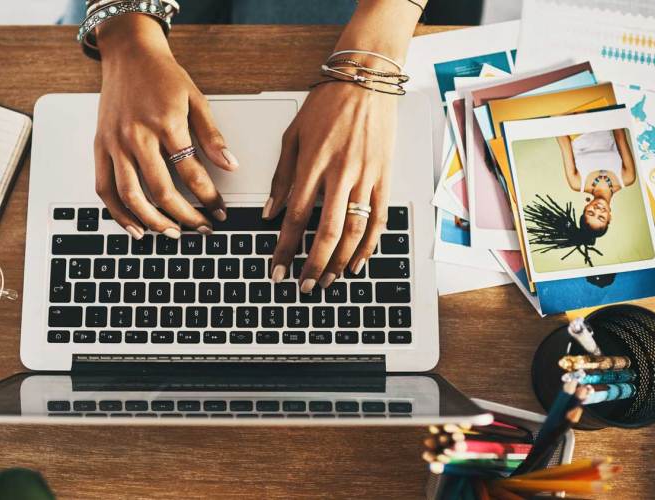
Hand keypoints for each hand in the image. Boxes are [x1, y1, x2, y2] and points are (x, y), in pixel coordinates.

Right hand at [93, 15, 237, 239]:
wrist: (128, 54)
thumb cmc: (162, 75)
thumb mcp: (196, 99)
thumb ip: (212, 136)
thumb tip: (230, 165)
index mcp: (165, 124)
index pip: (191, 172)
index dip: (208, 197)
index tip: (219, 210)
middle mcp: (136, 136)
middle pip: (161, 190)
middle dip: (185, 216)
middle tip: (201, 228)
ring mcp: (115, 143)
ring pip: (130, 195)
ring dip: (152, 221)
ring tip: (172, 234)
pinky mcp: (100, 147)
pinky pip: (105, 188)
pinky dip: (118, 213)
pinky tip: (135, 227)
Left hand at [266, 81, 396, 291]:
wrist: (365, 80)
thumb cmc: (327, 104)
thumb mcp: (292, 135)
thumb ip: (281, 177)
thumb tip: (270, 212)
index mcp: (313, 163)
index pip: (297, 216)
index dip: (286, 248)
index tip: (277, 268)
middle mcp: (341, 173)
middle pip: (327, 231)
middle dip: (314, 264)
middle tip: (304, 285)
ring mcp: (366, 177)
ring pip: (355, 231)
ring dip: (340, 261)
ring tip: (328, 279)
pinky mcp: (384, 177)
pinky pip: (378, 219)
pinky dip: (369, 246)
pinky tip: (356, 263)